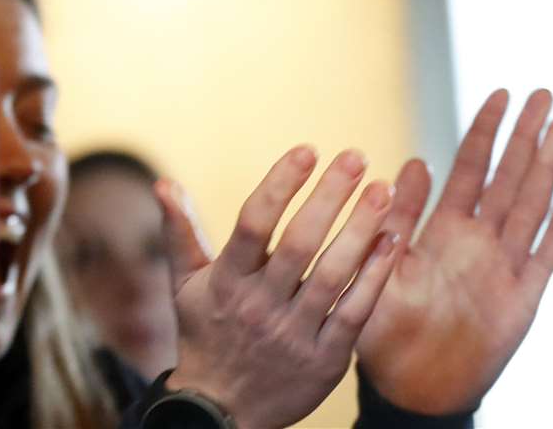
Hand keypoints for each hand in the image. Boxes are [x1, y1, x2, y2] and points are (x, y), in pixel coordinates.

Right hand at [158, 147, 401, 428]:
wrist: (222, 409)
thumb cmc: (204, 333)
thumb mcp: (183, 284)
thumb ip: (179, 232)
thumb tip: (162, 183)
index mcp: (225, 282)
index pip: (253, 223)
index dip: (281, 184)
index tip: (307, 150)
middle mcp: (259, 305)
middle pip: (300, 243)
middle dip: (330, 195)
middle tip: (356, 158)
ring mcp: (294, 334)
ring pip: (334, 274)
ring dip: (362, 228)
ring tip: (384, 190)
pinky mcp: (326, 360)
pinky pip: (356, 311)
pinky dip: (375, 274)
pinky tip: (391, 240)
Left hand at [355, 88, 552, 413]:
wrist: (408, 384)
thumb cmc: (383, 326)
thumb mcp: (379, 265)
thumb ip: (395, 218)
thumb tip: (407, 164)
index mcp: (441, 229)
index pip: (468, 167)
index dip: (484, 132)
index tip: (499, 94)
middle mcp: (477, 241)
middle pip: (507, 176)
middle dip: (526, 135)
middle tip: (544, 93)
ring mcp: (504, 266)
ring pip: (532, 204)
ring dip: (549, 166)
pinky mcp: (523, 297)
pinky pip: (547, 254)